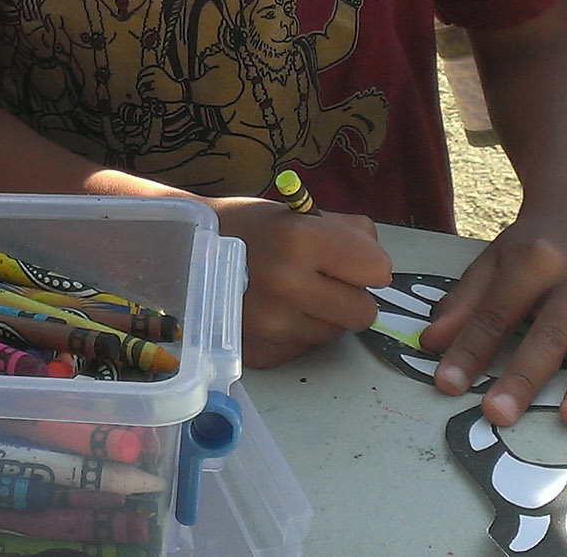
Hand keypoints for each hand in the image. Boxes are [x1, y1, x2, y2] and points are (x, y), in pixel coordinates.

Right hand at [209, 196, 390, 366]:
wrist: (187, 253)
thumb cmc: (251, 227)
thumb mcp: (301, 213)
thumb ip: (350, 233)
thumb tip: (379, 266)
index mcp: (300, 241)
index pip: (378, 270)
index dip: (367, 263)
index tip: (349, 258)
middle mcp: (286, 286)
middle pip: (364, 312)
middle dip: (351, 296)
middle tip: (325, 280)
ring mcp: (271, 326)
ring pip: (336, 333)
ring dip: (324, 316)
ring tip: (294, 294)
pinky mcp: (261, 353)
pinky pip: (306, 348)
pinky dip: (298, 332)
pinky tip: (275, 311)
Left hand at [418, 194, 566, 429]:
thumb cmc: (536, 244)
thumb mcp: (494, 261)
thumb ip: (465, 302)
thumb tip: (430, 345)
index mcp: (536, 258)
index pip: (497, 312)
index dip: (470, 349)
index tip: (447, 385)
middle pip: (550, 332)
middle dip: (523, 376)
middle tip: (498, 414)